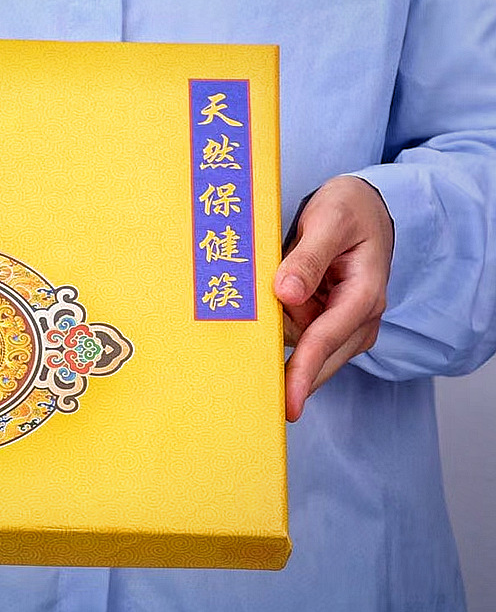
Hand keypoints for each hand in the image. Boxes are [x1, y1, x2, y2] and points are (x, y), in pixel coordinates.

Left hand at [274, 176, 393, 421]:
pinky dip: (278, 321)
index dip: (303, 371)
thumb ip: (308, 257)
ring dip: (277, 324)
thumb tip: (286, 294)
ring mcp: (341, 324)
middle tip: (247, 357)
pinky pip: (294, 333)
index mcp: (364, 295)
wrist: (365, 208)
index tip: (287, 403)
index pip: (326, 339)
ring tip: (275, 279)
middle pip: (315, 356)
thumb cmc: (349, 210)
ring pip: (298, 344)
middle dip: (284, 358)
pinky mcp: (324, 322)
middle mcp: (357, 319)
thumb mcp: (330, 220)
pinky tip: (270, 300)